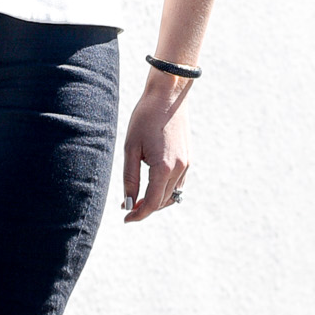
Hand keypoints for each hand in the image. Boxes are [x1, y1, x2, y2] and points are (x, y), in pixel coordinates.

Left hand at [121, 77, 189, 220]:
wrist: (168, 95)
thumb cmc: (145, 118)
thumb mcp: (131, 149)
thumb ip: (130, 178)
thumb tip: (129, 202)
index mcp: (164, 168)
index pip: (152, 203)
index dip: (138, 214)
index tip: (126, 219)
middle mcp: (180, 169)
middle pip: (162, 202)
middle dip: (145, 208)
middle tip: (127, 207)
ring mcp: (187, 164)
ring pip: (172, 195)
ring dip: (156, 201)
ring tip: (137, 197)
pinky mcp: (189, 158)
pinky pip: (178, 183)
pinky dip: (166, 190)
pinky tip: (152, 185)